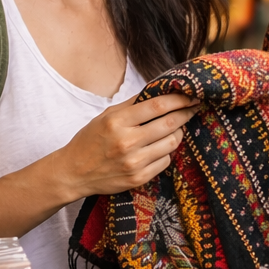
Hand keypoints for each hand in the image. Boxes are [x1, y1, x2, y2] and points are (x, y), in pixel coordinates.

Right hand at [51, 93, 198, 197]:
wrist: (73, 173)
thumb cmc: (90, 140)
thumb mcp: (106, 116)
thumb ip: (132, 104)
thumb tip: (159, 91)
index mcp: (117, 122)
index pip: (157, 106)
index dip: (178, 99)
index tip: (190, 95)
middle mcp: (127, 142)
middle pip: (169, 124)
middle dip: (186, 113)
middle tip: (194, 107)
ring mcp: (134, 162)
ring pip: (172, 143)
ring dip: (178, 133)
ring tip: (174, 127)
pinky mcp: (139, 178)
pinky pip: (165, 161)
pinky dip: (166, 152)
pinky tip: (159, 147)